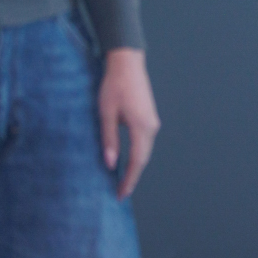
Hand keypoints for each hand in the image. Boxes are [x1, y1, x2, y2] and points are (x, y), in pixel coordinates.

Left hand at [100, 48, 160, 198]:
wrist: (127, 63)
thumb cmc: (114, 86)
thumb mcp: (106, 113)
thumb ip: (109, 139)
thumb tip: (111, 164)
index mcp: (141, 127)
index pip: (137, 162)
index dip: (129, 180)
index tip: (121, 195)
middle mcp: (151, 127)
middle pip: (143, 159)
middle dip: (133, 177)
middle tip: (121, 193)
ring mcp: (152, 122)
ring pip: (145, 150)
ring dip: (136, 166)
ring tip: (123, 180)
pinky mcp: (149, 117)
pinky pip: (144, 142)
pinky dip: (138, 154)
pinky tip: (128, 160)